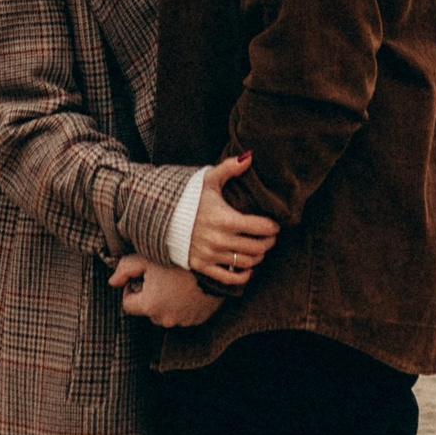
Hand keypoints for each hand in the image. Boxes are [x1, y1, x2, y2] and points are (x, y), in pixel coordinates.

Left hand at [110, 253, 220, 329]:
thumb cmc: (178, 258)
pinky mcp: (198, 320)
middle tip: (160, 276)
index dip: (131, 289)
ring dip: (166, 301)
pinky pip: (183, 315)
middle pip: (147, 310)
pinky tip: (188, 288)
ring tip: (175, 281)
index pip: (128, 305)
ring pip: (165, 313)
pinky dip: (182, 305)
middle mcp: (165, 319)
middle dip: (149, 295)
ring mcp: (183, 321)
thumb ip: (124, 269)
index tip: (141, 276)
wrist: (215, 263)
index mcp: (149, 306)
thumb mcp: (146, 258)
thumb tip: (112, 282)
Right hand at [189, 150, 277, 289]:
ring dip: (258, 256)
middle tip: (270, 236)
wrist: (160, 215)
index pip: (261, 227)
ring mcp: (210, 255)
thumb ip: (229, 168)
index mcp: (225, 219)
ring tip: (259, 248)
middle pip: (257, 247)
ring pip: (247, 262)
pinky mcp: (202, 266)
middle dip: (268, 242)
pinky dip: (243, 276)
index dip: (273, 227)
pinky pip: (229, 278)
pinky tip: (249, 269)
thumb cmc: (187, 197)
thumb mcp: (207, 179)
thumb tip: (249, 156)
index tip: (275, 224)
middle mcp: (219, 240)